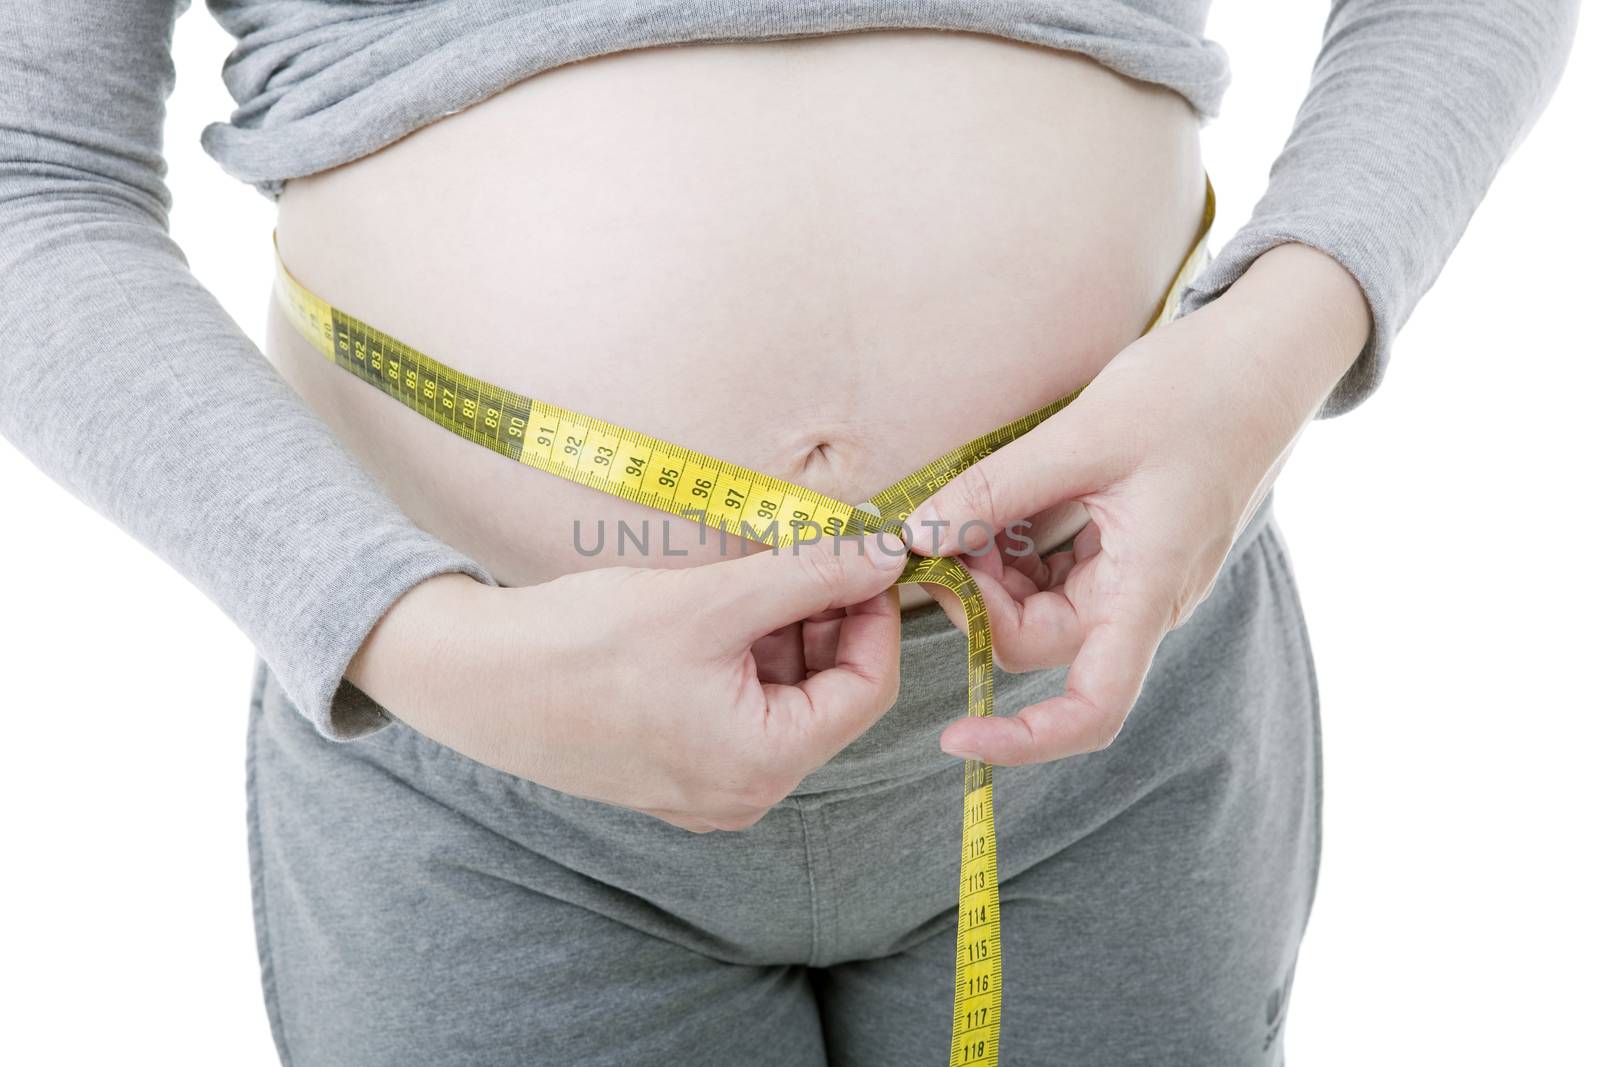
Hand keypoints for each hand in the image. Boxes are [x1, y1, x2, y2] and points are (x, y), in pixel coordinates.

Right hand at [347, 533, 904, 830]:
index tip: (863, 556)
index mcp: (763, 766)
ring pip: (781, 699)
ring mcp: (706, 790)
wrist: (472, 679)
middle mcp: (743, 794)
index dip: (875, 614)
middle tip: (803, 554)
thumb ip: (810, 577)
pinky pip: (737, 711)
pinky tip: (709, 612)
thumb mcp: (711, 600)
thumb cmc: (583, 645)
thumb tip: (890, 554)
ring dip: (781, 635)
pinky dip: (740, 658)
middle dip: (823, 620)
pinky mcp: (673, 772)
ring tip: (743, 580)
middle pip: (826, 695)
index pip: (868, 688)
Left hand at [903, 242, 1370, 765]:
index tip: (954, 738)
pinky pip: (1057, 574)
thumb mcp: (1082, 436)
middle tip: (945, 528)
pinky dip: (1017, 549)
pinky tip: (1004, 501)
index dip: (1024, 740)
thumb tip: (916, 539)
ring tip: (975, 504)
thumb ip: (994, 492)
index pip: (1092, 707)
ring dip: (994, 572)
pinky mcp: (1129, 550)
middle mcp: (1145, 599)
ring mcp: (1138, 577)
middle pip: (1039, 643)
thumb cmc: (1195, 391)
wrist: (1266, 355)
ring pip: (1041, 608)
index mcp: (1146, 589)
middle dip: (979, 599)